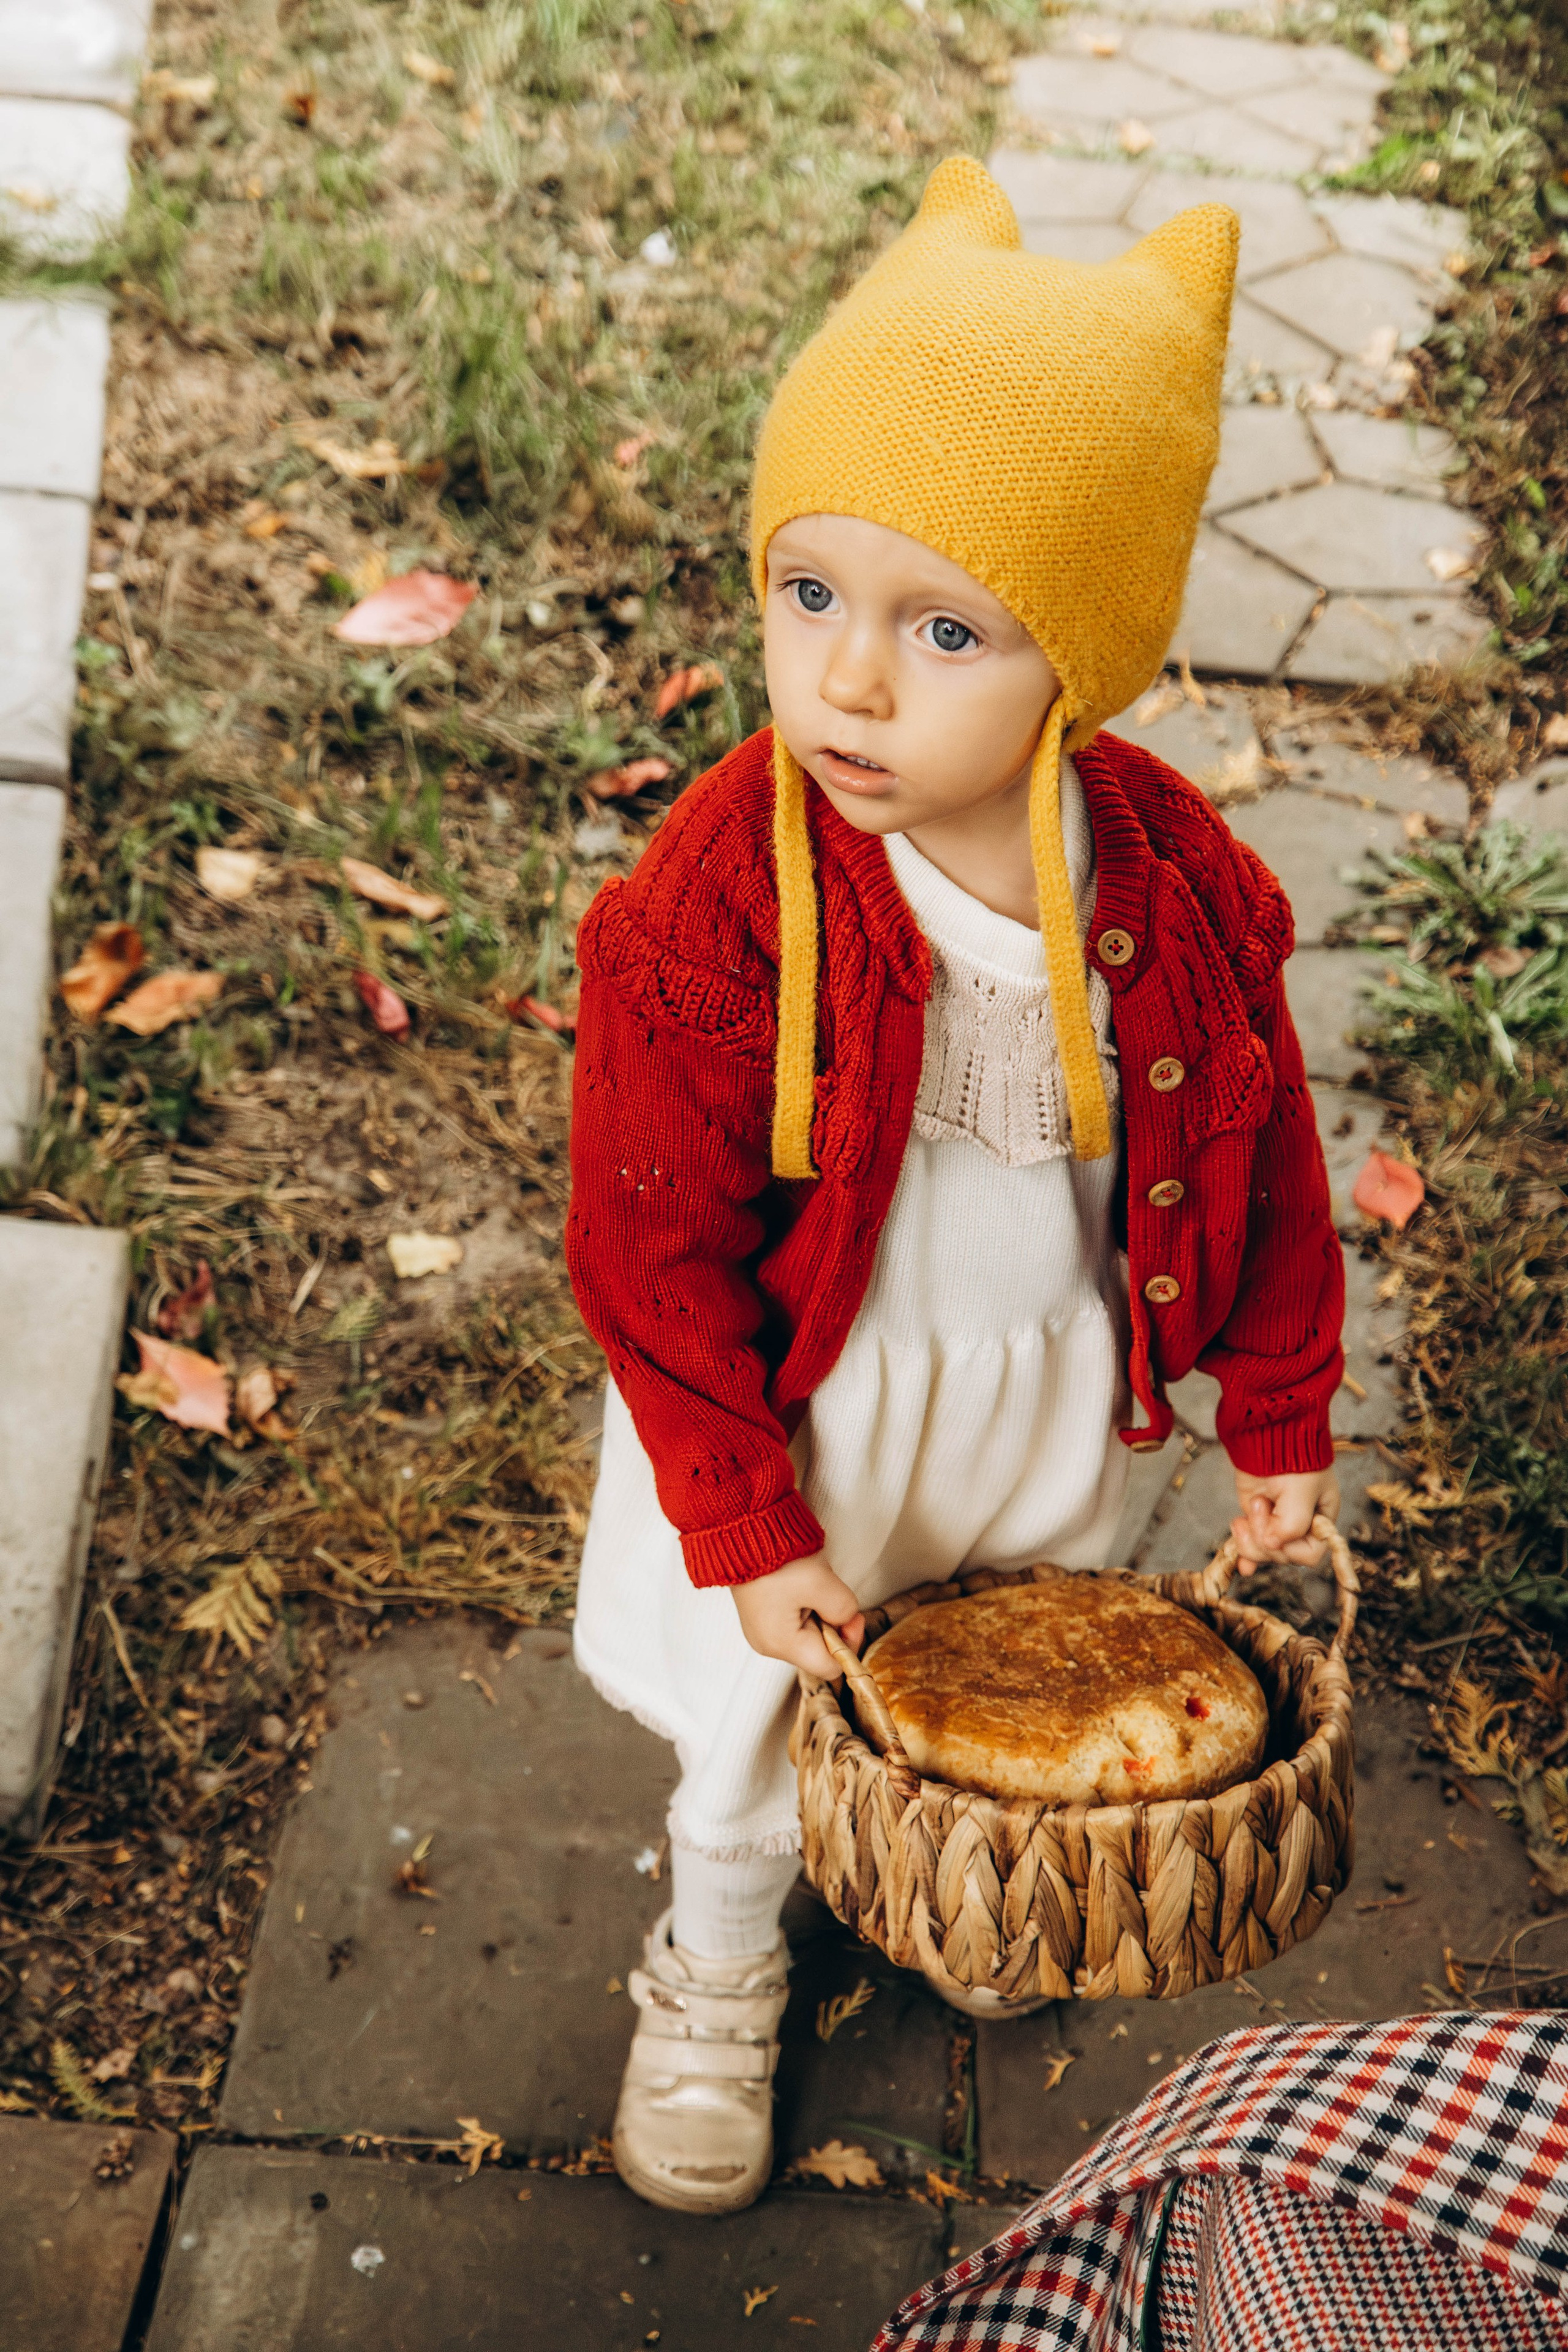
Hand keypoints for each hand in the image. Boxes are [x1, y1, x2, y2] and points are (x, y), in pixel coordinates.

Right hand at [731, 1552, 865, 1678]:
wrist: (743, 1529)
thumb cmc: (777, 1558)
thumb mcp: (822, 1584)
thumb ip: (845, 1610)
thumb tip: (847, 1620)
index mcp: (781, 1644)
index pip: (830, 1667)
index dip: (849, 1642)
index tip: (851, 1615)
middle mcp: (768, 1644)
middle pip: (818, 1649)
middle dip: (831, 1622)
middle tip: (827, 1591)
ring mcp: (762, 1629)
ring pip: (808, 1632)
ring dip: (818, 1609)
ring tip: (809, 1583)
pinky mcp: (761, 1615)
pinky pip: (794, 1619)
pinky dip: (805, 1603)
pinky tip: (798, 1583)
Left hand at [1230, 1468, 1339, 1572]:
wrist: (1268, 1432)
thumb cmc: (1295, 1458)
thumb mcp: (1301, 1492)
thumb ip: (1292, 1524)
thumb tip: (1271, 1545)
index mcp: (1322, 1521)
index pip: (1310, 1554)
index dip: (1290, 1549)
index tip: (1277, 1528)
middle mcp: (1301, 1525)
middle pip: (1282, 1555)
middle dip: (1264, 1536)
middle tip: (1259, 1504)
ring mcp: (1277, 1522)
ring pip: (1264, 1551)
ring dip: (1250, 1539)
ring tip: (1246, 1512)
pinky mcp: (1257, 1517)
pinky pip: (1251, 1544)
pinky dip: (1245, 1553)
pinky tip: (1243, 1566)